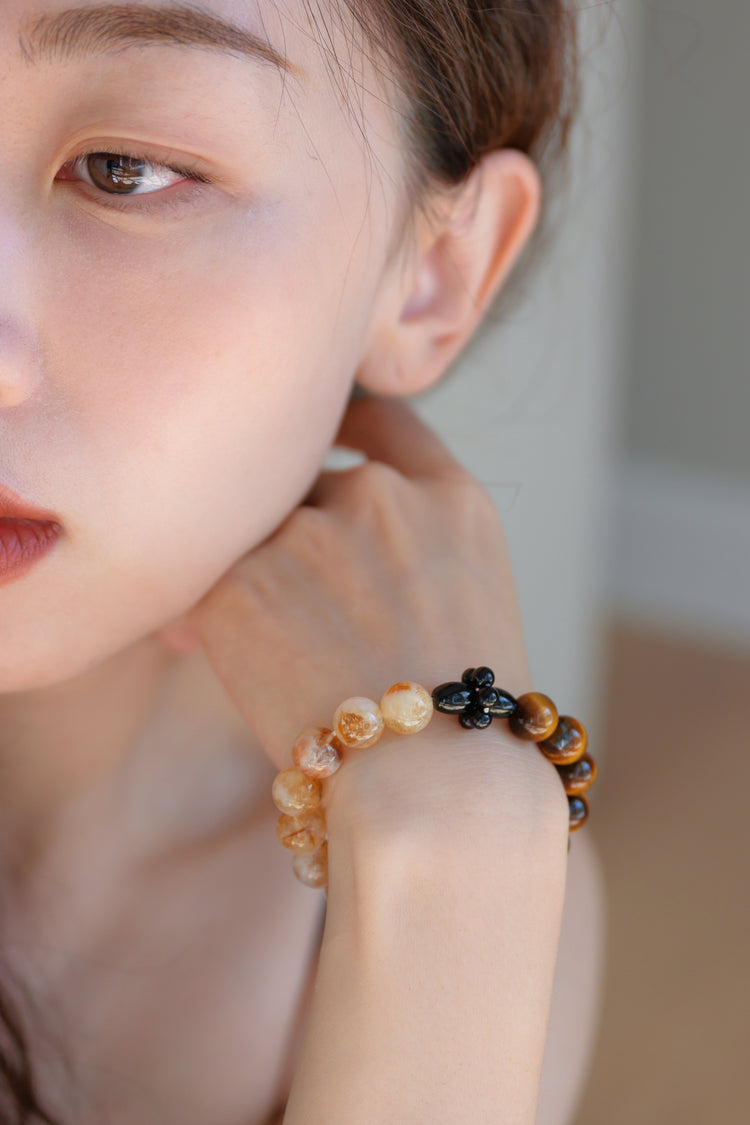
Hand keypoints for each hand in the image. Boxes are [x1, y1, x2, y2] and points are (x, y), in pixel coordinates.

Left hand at [173, 393, 566, 857]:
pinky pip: (200, 580)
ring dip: (246, 578)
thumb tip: (324, 539)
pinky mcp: (239, 581)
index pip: (384, 422)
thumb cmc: (465, 723)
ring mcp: (309, 532)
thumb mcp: (472, 600)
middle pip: (305, 486)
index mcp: (450, 498)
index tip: (318, 445)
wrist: (435, 785)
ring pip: (251, 536)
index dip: (345, 430)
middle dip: (291, 534)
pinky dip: (198, 612)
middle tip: (288, 599)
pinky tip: (201, 652)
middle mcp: (379, 495)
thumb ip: (412, 543)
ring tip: (263, 649)